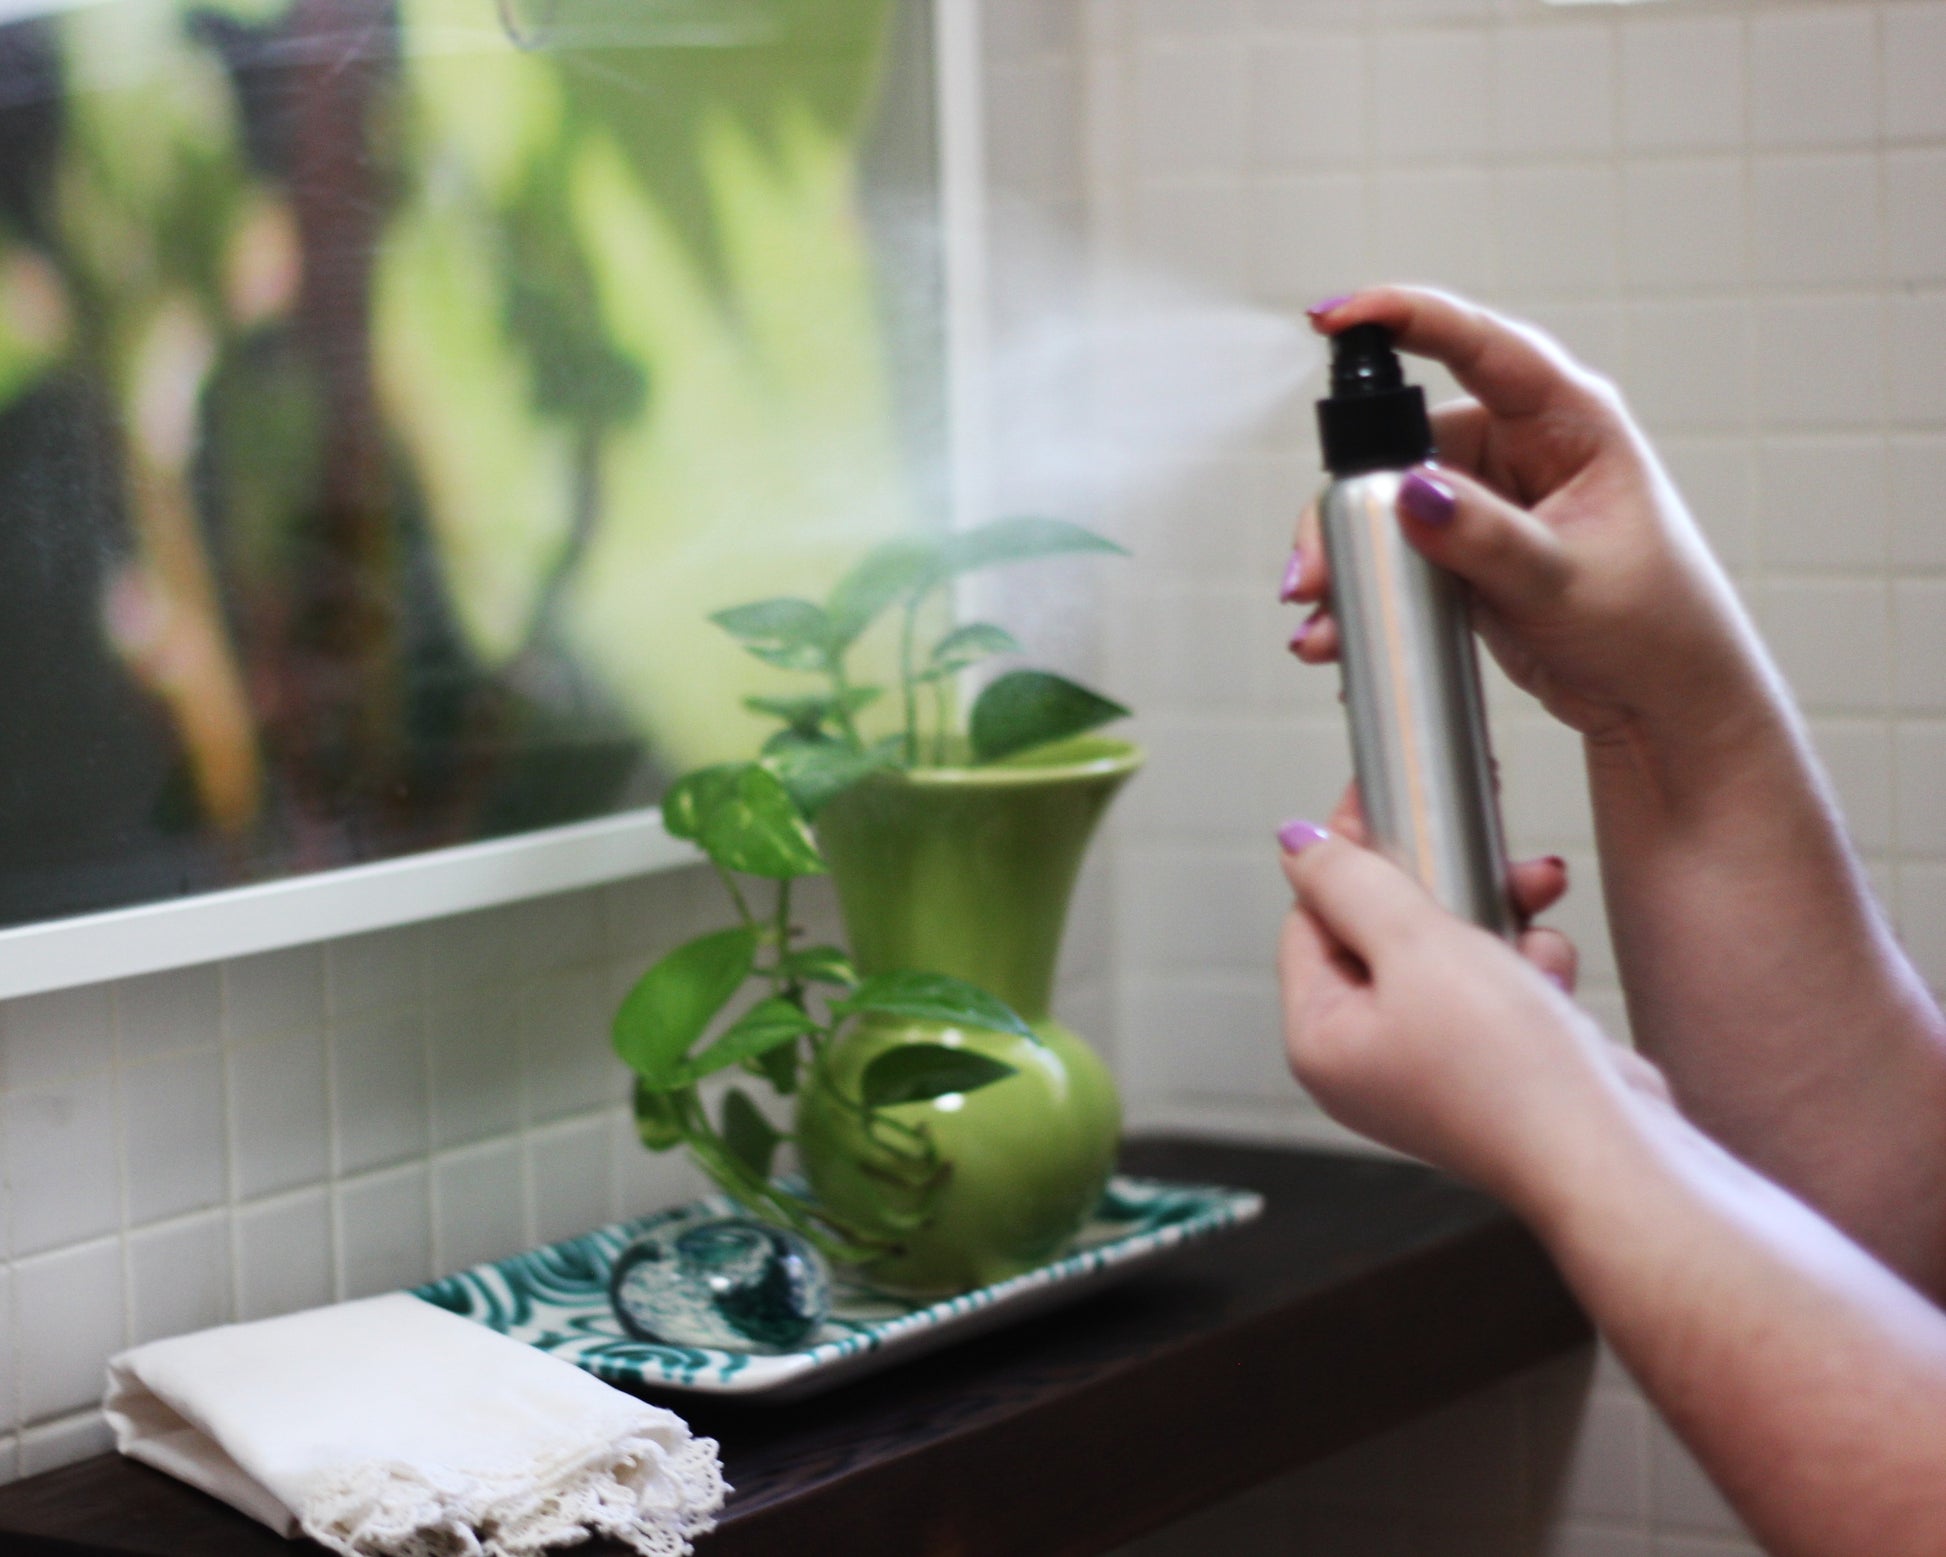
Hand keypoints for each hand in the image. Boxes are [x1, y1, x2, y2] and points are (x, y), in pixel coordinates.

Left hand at [1276, 794, 1670, 1208]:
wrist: (1610, 1153)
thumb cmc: (1507, 1066)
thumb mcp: (1416, 945)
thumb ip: (1352, 882)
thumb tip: (1294, 843)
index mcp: (1320, 1037)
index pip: (1311, 917)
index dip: (1351, 855)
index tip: (1390, 797)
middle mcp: (1364, 1058)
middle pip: (1383, 931)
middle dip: (1447, 886)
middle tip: (1485, 847)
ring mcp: (1428, 1067)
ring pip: (1450, 953)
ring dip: (1499, 922)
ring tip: (1537, 906)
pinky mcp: (1490, 1069)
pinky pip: (1495, 990)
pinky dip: (1526, 968)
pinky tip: (1553, 973)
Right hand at [1286, 287, 1768, 757]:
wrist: (1662, 706)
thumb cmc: (1654, 628)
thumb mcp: (1567, 579)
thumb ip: (1486, 537)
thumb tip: (1410, 493)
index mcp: (1566, 419)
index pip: (1478, 344)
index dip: (1403, 315)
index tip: (1333, 315)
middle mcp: (1520, 448)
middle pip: (1402, 442)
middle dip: (1347, 505)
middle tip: (1314, 573)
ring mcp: (1488, 501)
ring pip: (1386, 504)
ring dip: (1347, 560)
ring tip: (1324, 628)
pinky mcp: (1465, 552)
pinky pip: (1395, 552)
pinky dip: (1365, 587)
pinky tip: (1342, 634)